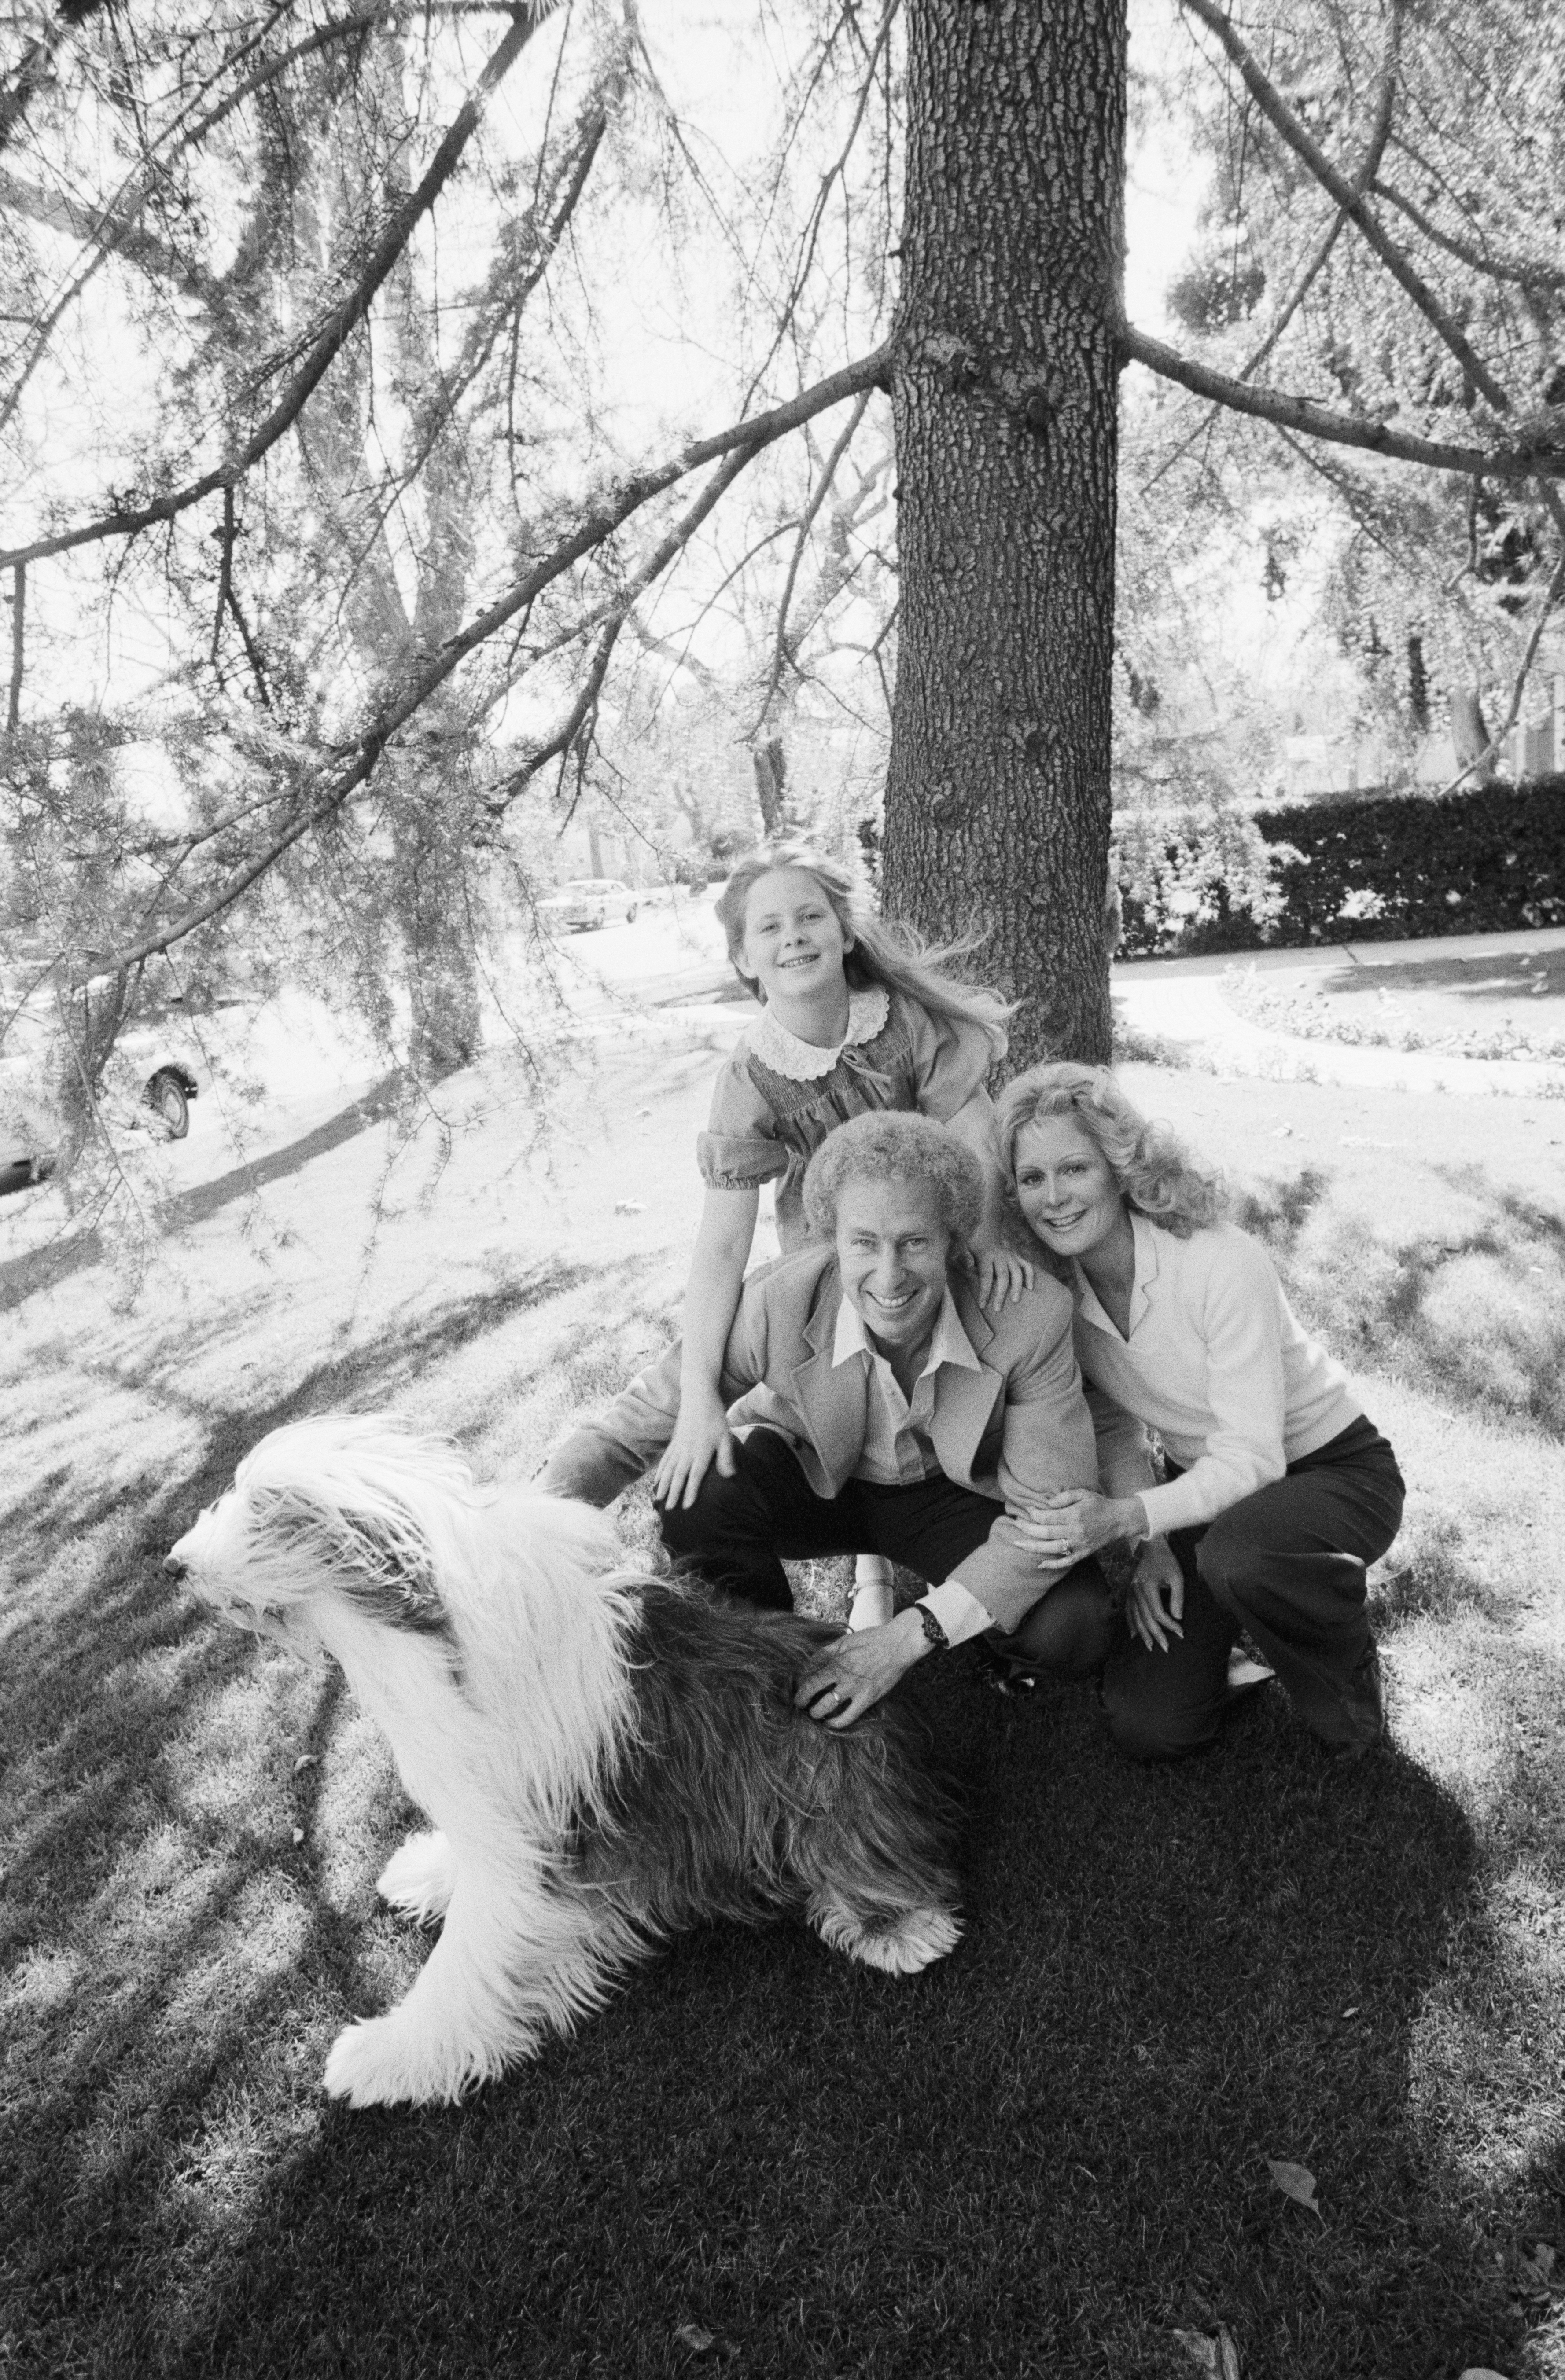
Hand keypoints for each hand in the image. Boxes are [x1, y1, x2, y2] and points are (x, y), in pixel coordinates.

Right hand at [652, 1388, 735, 1509]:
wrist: (698, 1397)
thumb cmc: (715, 1417)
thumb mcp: (726, 1436)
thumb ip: (726, 1457)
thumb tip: (730, 1477)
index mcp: (701, 1452)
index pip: (695, 1476)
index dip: (690, 1492)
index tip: (685, 1507)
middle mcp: (687, 1452)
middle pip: (678, 1476)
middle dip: (673, 1494)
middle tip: (668, 1510)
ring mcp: (678, 1447)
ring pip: (668, 1470)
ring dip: (663, 1486)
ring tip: (658, 1500)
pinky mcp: (673, 1442)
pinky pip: (664, 1461)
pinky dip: (660, 1473)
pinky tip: (656, 1482)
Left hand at [795, 1610, 926, 1729]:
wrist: (898, 1644)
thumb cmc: (872, 1639)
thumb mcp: (845, 1640)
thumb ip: (827, 1651)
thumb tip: (810, 1662)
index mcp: (834, 1659)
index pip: (807, 1675)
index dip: (799, 1684)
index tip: (798, 1687)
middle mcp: (840, 1675)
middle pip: (810, 1693)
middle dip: (801, 1700)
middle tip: (801, 1703)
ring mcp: (853, 1689)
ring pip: (824, 1708)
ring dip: (815, 1712)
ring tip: (814, 1712)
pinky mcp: (867, 1699)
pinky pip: (846, 1718)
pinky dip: (834, 1723)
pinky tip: (829, 1723)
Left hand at [965, 1235, 1033, 1309]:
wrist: (984, 1233)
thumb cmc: (971, 1247)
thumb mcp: (963, 1249)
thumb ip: (965, 1258)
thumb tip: (969, 1267)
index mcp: (985, 1255)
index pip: (986, 1275)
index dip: (985, 1291)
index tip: (982, 1305)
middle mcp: (1000, 1256)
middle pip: (1003, 1276)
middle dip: (1001, 1293)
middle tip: (997, 1309)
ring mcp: (1011, 1256)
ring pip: (1017, 1272)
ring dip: (1017, 1287)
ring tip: (1015, 1301)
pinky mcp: (1017, 1257)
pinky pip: (1027, 1266)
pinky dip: (1030, 1276)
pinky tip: (1030, 1288)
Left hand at [1000, 1488, 1136, 1562]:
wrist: (1119, 1520)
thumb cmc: (1099, 1504)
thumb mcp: (1083, 1493)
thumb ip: (1064, 1497)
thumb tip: (1047, 1504)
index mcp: (1074, 1515)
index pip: (1047, 1517)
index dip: (1034, 1514)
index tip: (1027, 1510)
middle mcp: (1075, 1531)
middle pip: (1045, 1533)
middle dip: (1027, 1529)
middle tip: (1015, 1523)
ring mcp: (1079, 1544)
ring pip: (1051, 1548)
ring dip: (1033, 1547)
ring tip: (1018, 1543)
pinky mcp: (1083, 1553)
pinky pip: (1066, 1561)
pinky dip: (1053, 1564)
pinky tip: (1040, 1564)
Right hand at [1127, 1538, 1184, 1652]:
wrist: (1151, 1547)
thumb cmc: (1166, 1560)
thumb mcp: (1177, 1576)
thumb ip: (1177, 1597)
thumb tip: (1177, 1617)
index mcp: (1147, 1587)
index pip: (1158, 1613)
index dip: (1170, 1625)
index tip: (1181, 1632)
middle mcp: (1135, 1591)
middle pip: (1145, 1619)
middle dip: (1156, 1635)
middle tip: (1166, 1648)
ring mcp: (1130, 1592)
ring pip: (1135, 1618)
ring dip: (1143, 1634)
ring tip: (1151, 1646)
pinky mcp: (1128, 1591)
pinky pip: (1128, 1612)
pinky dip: (1131, 1624)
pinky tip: (1134, 1635)